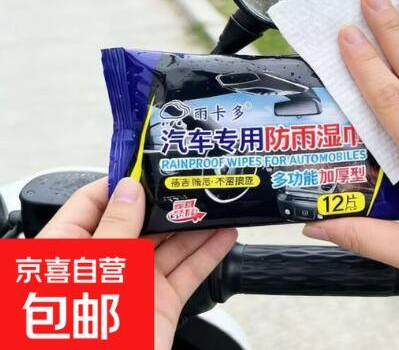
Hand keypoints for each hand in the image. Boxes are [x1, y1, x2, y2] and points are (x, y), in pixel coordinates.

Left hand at [38, 177, 236, 349]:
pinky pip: (188, 272)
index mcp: (73, 250)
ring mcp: (135, 283)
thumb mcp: (97, 271)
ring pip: (170, 244)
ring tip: (218, 200)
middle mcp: (106, 263)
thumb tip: (129, 188)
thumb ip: (116, 228)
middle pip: (140, 220)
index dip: (120, 181)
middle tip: (192, 178)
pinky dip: (209, 254)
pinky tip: (227, 235)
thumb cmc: (79, 332)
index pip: (93, 201)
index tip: (147, 164)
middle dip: (168, 201)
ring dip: (195, 224)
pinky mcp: (160, 304)